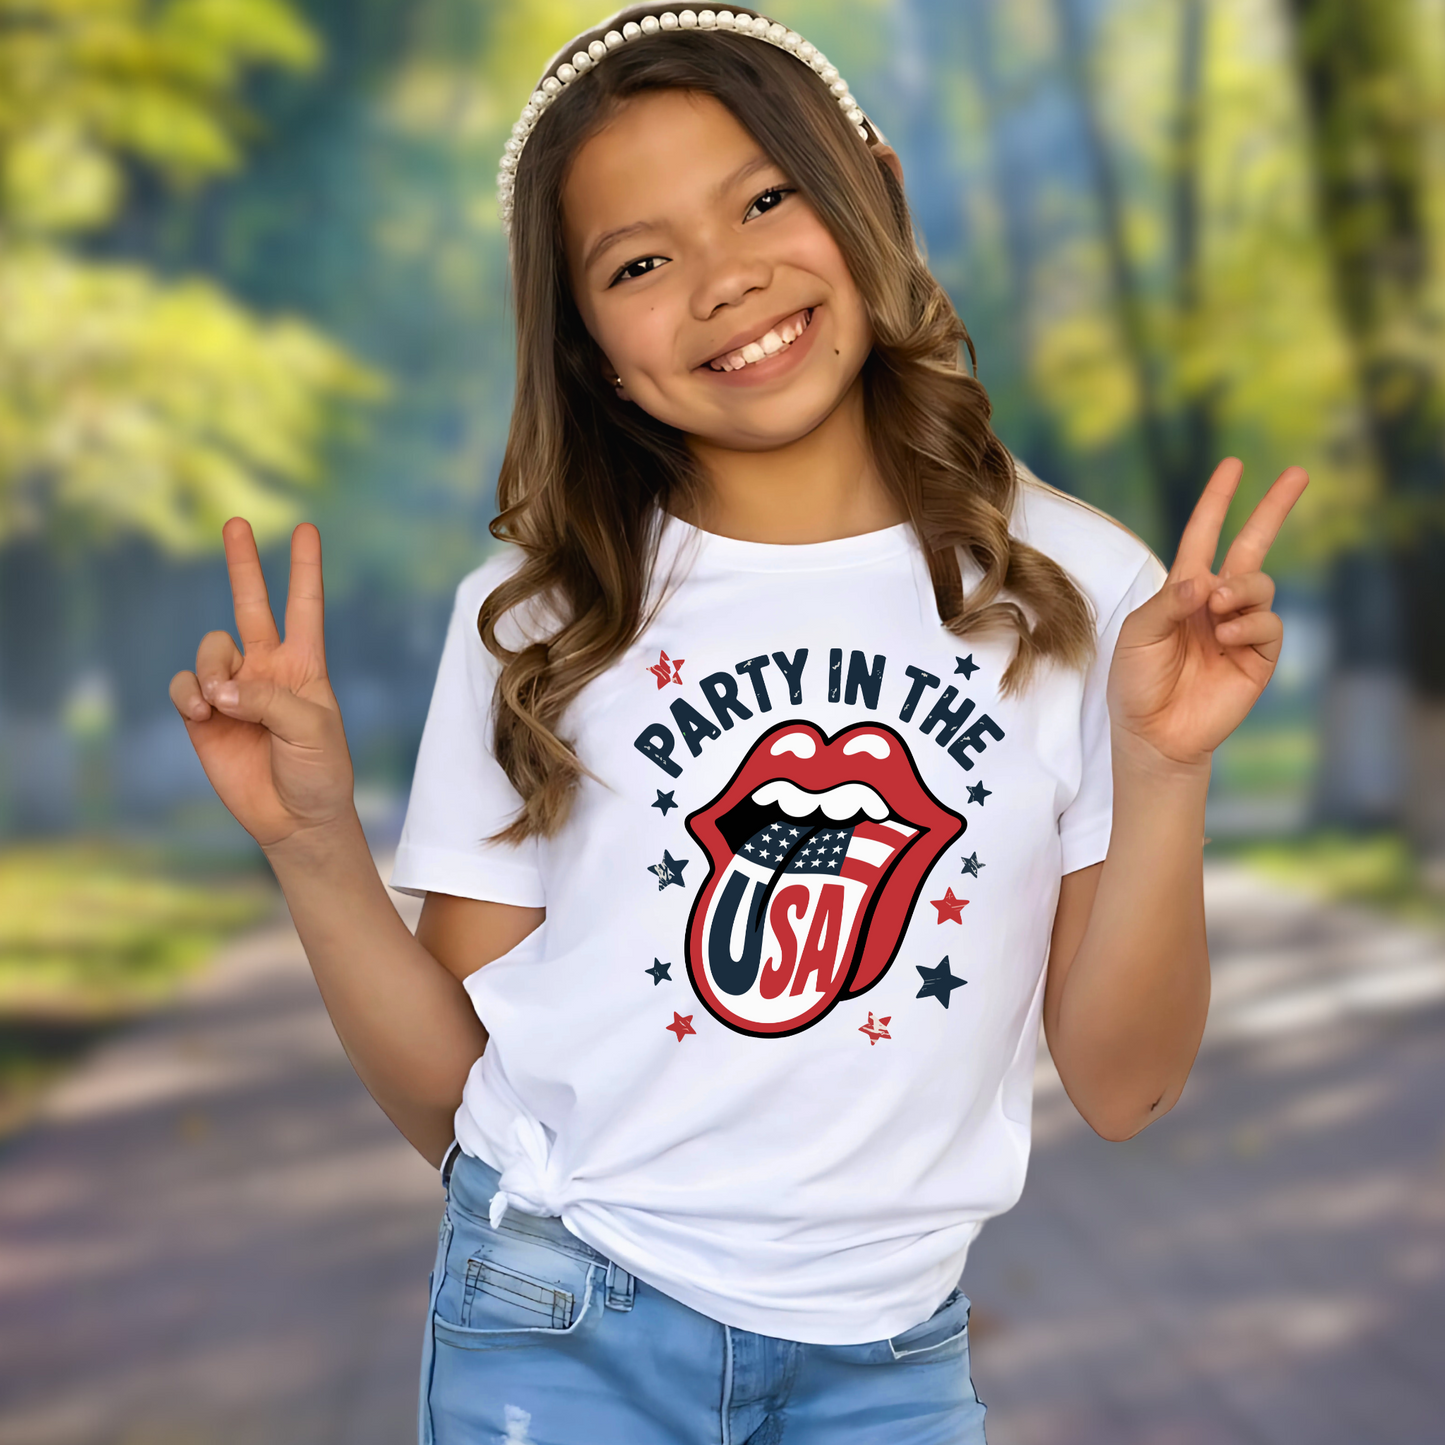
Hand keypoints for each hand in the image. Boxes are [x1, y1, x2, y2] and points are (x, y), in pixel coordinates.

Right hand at [169, 519, 353, 849]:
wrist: (296, 818)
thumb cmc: (319, 772)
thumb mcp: (311, 730)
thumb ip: (268, 700)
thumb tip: (220, 689)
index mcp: (304, 666)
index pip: (305, 607)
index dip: (305, 568)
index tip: (307, 528)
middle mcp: (266, 669)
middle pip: (251, 605)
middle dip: (243, 565)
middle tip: (236, 523)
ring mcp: (234, 690)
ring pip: (210, 650)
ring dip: (211, 668)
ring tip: (222, 701)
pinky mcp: (204, 717)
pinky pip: (185, 687)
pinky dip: (190, 694)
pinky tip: (204, 712)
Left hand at [1108, 457, 1308, 768]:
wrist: (1153, 734)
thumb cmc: (1136, 684)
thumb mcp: (1136, 636)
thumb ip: (1167, 603)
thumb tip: (1207, 581)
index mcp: (1182, 591)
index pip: (1203, 536)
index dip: (1217, 501)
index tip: (1233, 466)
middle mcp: (1215, 604)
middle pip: (1252, 546)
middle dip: (1273, 510)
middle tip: (1297, 473)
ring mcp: (1239, 628)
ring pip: (1259, 584)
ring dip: (1239, 589)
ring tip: (1216, 610)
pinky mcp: (1258, 657)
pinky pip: (1268, 623)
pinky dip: (1248, 623)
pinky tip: (1226, 636)